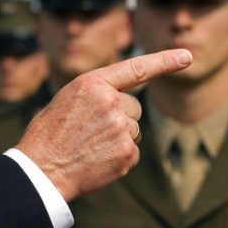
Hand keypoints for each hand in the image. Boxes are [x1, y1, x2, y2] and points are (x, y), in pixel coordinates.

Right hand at [16, 49, 191, 200]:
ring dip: (119, 139)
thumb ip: (97, 93)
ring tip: (90, 147)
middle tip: (92, 132)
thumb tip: (122, 100)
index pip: (136, 68)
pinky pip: (133, 152)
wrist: (40, 170)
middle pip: (134, 108)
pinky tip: (98, 161)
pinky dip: (120, 158)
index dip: (165, 61)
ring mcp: (120, 127)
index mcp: (93, 83)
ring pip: (134, 130)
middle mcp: (110, 101)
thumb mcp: (67, 99)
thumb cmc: (49, 135)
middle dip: (120, 118)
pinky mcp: (126, 152)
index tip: (187, 56)